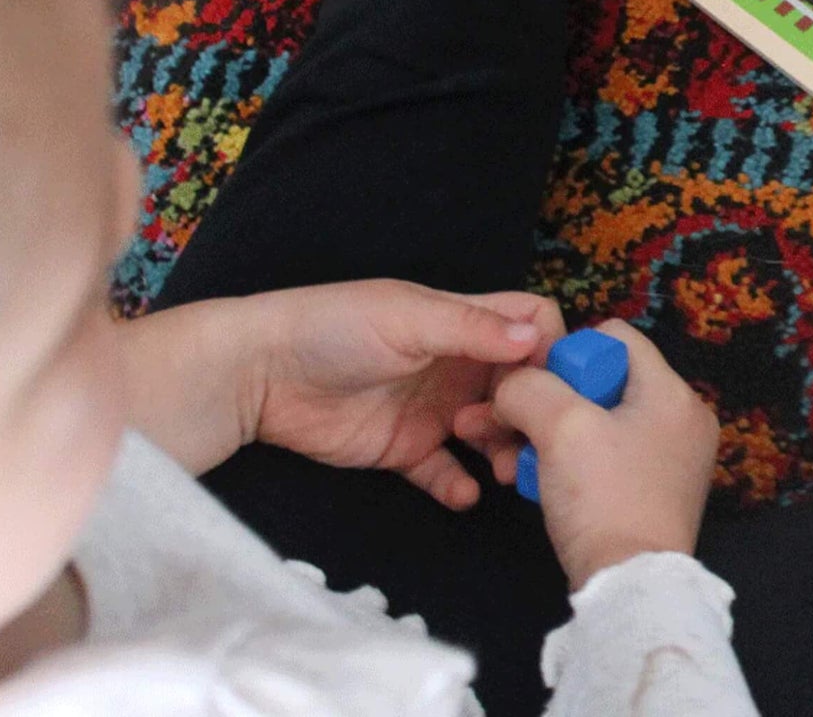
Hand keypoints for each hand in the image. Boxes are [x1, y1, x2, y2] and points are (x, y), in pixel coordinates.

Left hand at [250, 281, 565, 508]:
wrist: (259, 374)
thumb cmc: (335, 326)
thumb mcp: (408, 317)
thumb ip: (473, 328)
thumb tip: (537, 334)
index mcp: (461, 320)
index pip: (529, 323)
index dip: (548, 347)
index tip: (553, 380)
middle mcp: (455, 363)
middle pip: (519, 385)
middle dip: (530, 410)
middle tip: (521, 434)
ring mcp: (431, 408)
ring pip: (490, 431)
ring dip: (501, 449)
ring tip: (494, 467)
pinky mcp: (403, 449)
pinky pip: (443, 472)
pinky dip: (458, 485)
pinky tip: (461, 494)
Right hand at [485, 319, 719, 588]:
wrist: (629, 590)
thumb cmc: (603, 497)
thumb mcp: (559, 427)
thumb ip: (529, 387)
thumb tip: (512, 386)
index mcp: (673, 392)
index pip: (615, 337)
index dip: (567, 354)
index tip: (538, 390)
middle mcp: (683, 419)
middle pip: (602, 382)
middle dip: (548, 404)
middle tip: (509, 428)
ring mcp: (674, 460)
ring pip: (599, 423)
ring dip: (550, 438)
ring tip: (512, 461)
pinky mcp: (657, 494)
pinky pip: (608, 457)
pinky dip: (573, 464)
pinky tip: (539, 484)